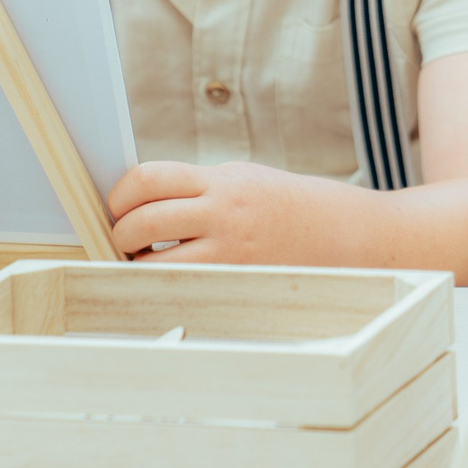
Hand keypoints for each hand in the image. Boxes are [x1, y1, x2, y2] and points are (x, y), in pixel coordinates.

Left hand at [108, 158, 373, 264]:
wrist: (349, 234)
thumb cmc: (291, 206)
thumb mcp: (245, 179)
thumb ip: (197, 188)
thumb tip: (142, 201)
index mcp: (223, 181)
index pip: (147, 179)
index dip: (119, 195)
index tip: (118, 207)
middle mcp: (224, 214)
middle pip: (142, 222)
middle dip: (120, 235)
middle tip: (125, 241)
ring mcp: (230, 253)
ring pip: (155, 265)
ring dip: (137, 266)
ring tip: (146, 264)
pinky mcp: (237, 283)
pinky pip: (183, 289)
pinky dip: (167, 286)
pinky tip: (174, 281)